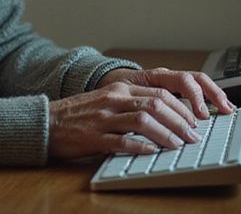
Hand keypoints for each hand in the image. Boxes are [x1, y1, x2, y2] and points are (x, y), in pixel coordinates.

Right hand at [45, 68, 234, 160]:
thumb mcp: (107, 101)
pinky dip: (139, 146)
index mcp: (119, 89)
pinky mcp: (93, 136)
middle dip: (180, 121)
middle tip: (192, 136)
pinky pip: (121, 141)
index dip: (181, 108)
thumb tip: (164, 117)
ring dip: (166, 134)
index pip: (159, 93)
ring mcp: (103, 117)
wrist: (47, 122)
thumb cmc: (79, 114)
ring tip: (178, 145)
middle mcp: (114, 99)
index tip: (193, 121)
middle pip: (156, 105)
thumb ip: (132, 105)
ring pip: (143, 120)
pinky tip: (151, 152)